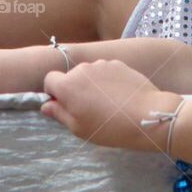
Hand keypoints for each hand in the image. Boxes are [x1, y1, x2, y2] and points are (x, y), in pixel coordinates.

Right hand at [41, 59, 182, 151]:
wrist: (145, 115)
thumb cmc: (108, 127)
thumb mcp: (78, 128)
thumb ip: (59, 113)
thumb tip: (46, 105)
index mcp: (68, 85)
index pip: (50, 79)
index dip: (54, 92)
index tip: (63, 105)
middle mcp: (83, 69)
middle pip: (71, 76)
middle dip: (74, 89)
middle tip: (88, 108)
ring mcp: (102, 64)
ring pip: (89, 73)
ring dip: (91, 84)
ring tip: (106, 103)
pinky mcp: (119, 63)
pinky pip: (106, 71)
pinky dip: (107, 80)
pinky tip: (118, 96)